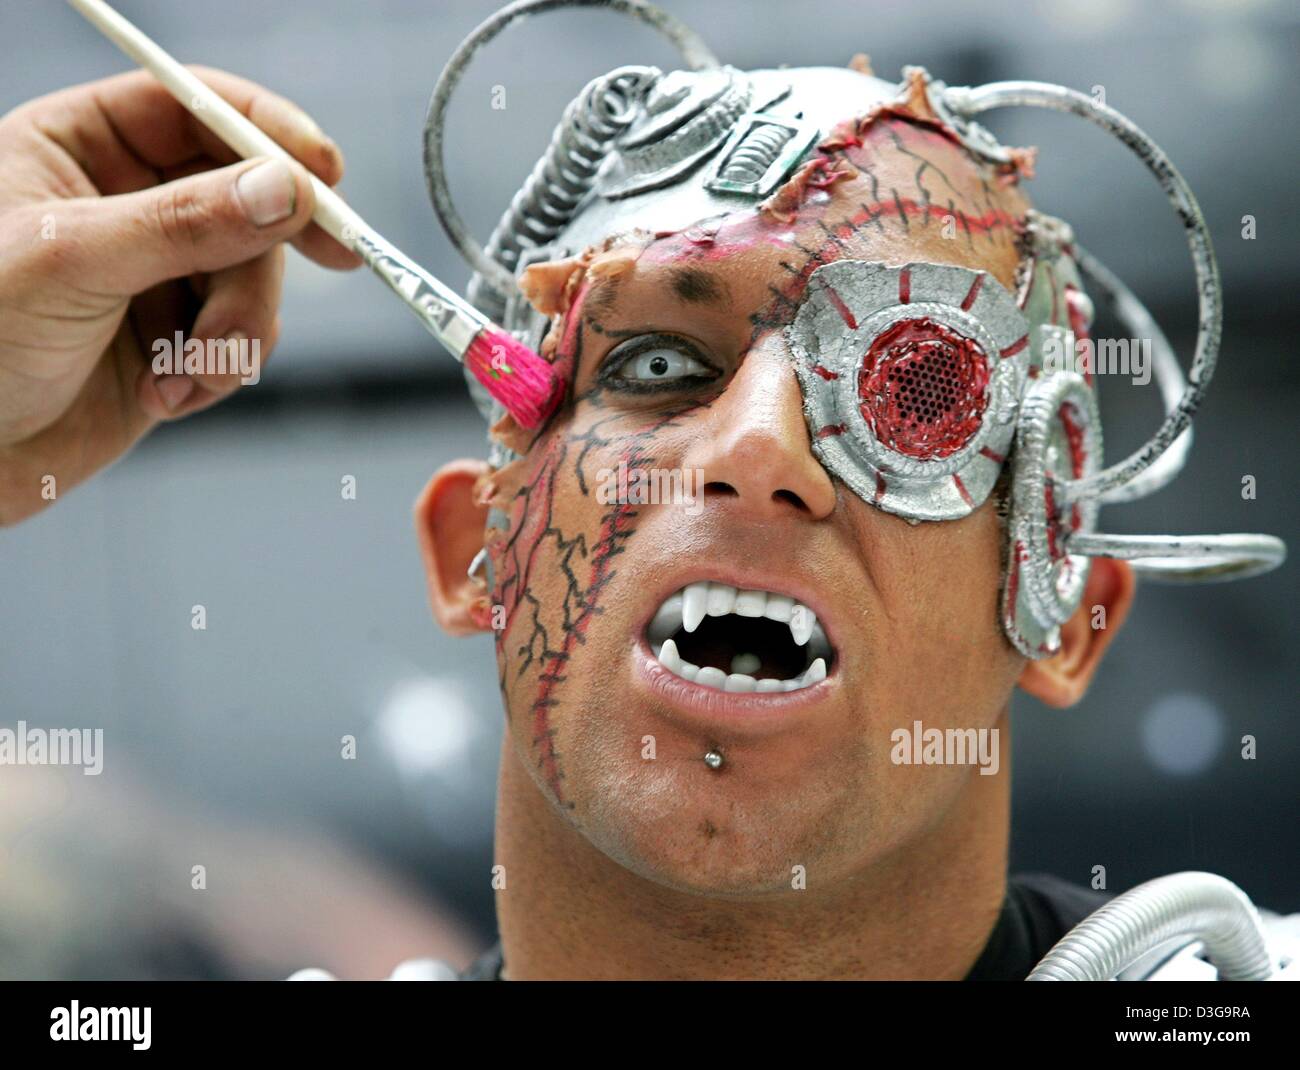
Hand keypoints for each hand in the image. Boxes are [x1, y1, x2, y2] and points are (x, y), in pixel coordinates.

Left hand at [0, 67, 361, 524]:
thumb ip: (185, 222)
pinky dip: (222, 373)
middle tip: (337, 257)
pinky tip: (170, 396)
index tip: (325, 172)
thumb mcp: (74, 261)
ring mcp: (155, 276)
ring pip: (256, 277)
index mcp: (79, 148)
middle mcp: (125, 205)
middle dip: (263, 253)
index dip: (266, 131)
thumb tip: (285, 190)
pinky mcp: (176, 343)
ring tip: (188, 371)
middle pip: (246, 197)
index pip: (193, 108)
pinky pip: (243, 340)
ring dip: (238, 330)